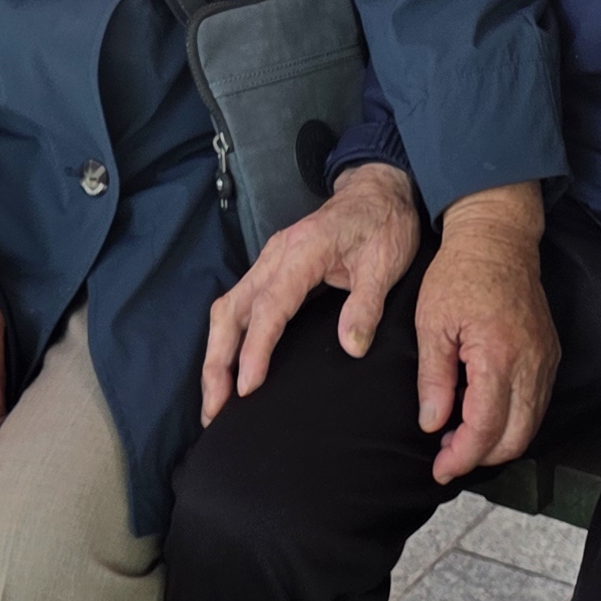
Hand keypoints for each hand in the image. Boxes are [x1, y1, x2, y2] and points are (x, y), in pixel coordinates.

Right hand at [203, 161, 422, 423]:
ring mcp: (268, 262)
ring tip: (215, 401)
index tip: (246, 388)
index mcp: (302, 253)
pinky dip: (227, 341)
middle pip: (231, 311)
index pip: (270, 306)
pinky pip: (238, 306)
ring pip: (227, 310)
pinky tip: (229, 369)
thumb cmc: (384, 225)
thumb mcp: (386, 263)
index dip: (255, 349)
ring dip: (216, 355)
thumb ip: (367, 304)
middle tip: (215, 410)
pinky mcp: (271, 270)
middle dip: (218, 361)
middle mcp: (275, 257)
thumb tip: (351, 348)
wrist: (378, 191)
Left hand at [417, 184, 556, 483]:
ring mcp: (546, 360)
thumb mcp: (432, 324)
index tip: (439, 468)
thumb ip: (434, 379)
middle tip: (448, 455)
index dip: (461, 457)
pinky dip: (513, 420)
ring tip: (461, 435)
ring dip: (498, 441)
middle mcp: (531, 364)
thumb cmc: (459, 274)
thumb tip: (433, 425)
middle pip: (516, 439)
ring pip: (531, 425)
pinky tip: (484, 411)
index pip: (485, 429)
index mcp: (497, 356)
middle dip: (481, 457)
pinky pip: (537, 404)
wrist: (497, 238)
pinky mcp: (550, 354)